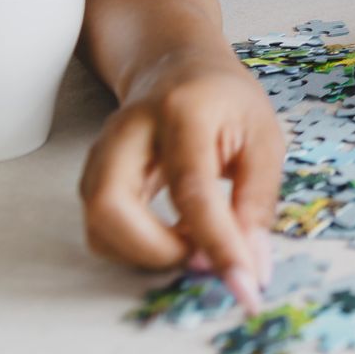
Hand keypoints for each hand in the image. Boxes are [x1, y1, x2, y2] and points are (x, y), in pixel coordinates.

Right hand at [78, 55, 282, 312]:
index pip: (192, 188)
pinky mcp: (92, 179)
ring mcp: (100, 156)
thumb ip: (258, 200)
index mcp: (183, 112)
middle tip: (207, 261)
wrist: (177, 69)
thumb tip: (254, 266)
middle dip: (157, 253)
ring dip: (148, 255)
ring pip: (99, 227)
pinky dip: (136, 249)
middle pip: (112, 208)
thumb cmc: (226, 102)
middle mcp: (127, 132)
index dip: (218, 242)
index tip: (243, 284)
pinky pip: (101, 231)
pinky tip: (176, 236)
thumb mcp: (263, 137)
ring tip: (198, 243)